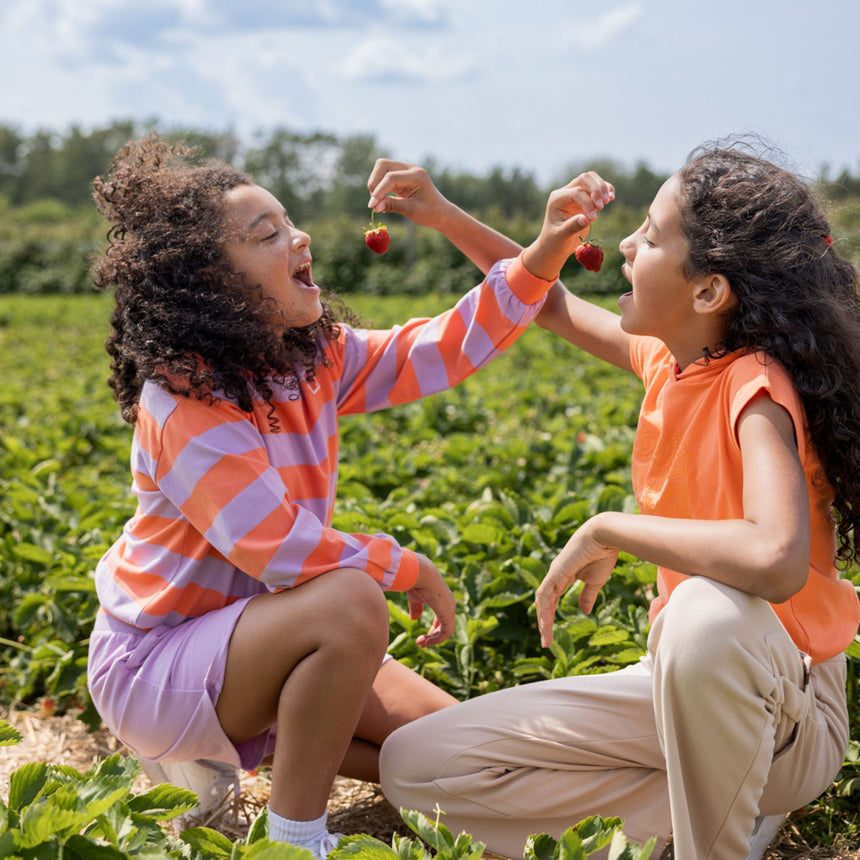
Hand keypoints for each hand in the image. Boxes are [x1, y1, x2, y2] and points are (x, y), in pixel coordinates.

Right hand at [366, 159, 452, 229]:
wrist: (441, 213)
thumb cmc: (430, 213)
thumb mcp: (412, 211)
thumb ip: (392, 206)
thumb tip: (374, 207)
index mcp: (416, 175)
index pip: (391, 177)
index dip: (379, 191)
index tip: (372, 206)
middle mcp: (410, 168)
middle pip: (382, 165)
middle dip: (374, 183)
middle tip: (374, 202)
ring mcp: (405, 170)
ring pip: (381, 168)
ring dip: (375, 184)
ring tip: (378, 202)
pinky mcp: (400, 176)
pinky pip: (384, 176)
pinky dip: (379, 187)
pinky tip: (382, 201)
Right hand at [406, 554, 456, 646]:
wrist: (419, 573)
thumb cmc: (416, 582)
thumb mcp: (415, 597)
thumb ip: (416, 608)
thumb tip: (414, 619)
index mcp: (443, 599)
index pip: (442, 619)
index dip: (433, 630)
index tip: (421, 638)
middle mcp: (450, 604)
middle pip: (445, 626)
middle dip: (433, 637)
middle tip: (420, 643)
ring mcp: (450, 609)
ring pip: (446, 632)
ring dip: (433, 640)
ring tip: (420, 643)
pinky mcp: (448, 614)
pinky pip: (446, 633)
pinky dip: (436, 639)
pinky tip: (425, 640)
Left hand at [523, 172, 614, 280]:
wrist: (555, 245)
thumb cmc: (555, 242)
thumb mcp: (561, 236)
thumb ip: (572, 226)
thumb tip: (585, 218)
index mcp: (557, 199)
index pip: (576, 193)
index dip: (587, 203)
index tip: (593, 219)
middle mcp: (566, 192)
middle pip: (585, 179)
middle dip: (596, 190)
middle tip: (601, 207)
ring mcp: (576, 193)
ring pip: (592, 179)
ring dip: (602, 188)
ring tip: (606, 202)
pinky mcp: (585, 198)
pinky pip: (598, 186)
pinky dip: (607, 189)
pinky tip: (611, 198)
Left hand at [535, 516, 618, 646]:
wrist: (604, 536)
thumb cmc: (601, 555)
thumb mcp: (595, 581)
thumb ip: (587, 596)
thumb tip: (584, 612)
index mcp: (562, 576)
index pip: (551, 600)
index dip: (550, 616)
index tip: (550, 634)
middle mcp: (554, 575)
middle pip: (543, 602)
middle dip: (544, 622)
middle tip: (546, 641)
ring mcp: (553, 573)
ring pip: (542, 600)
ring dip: (543, 620)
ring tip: (546, 638)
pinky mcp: (556, 572)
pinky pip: (545, 594)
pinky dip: (544, 609)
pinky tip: (546, 622)